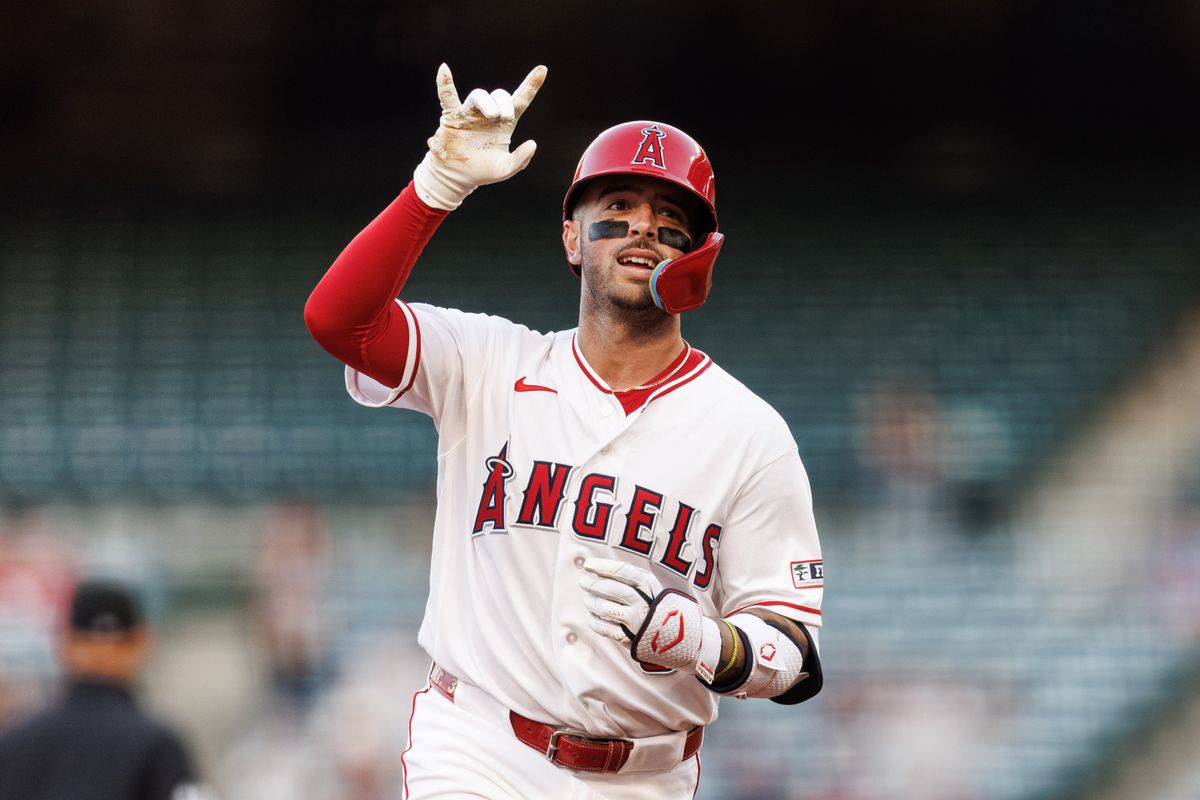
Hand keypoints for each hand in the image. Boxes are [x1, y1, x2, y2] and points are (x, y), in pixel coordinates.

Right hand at [413, 63, 546, 209]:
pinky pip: (448, 96)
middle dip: (505, 102)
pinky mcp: (452, 116)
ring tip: (492, 115)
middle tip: (505, 117)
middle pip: (500, 95)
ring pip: (479, 95)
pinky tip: (444, 70)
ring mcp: (470, 113)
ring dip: (487, 102)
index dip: (532, 85)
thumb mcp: (506, 169)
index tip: (542, 70)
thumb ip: (521, 159)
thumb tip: (533, 143)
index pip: (521, 99)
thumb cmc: (483, 171)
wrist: (457, 178)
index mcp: (505, 123)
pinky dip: (445, 83)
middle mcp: (488, 114)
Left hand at [580, 558, 721, 680]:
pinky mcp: (631, 638)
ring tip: (586, 598)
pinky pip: (605, 628)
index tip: (588, 564)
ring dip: (591, 602)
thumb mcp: (654, 588)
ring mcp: (636, 621)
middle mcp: (643, 602)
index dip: (602, 566)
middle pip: (611, 589)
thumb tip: (602, 570)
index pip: (622, 571)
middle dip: (593, 584)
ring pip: (605, 608)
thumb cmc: (662, 608)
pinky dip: (594, 622)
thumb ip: (633, 580)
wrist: (684, 638)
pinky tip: (591, 616)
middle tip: (583, 581)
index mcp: (650, 585)